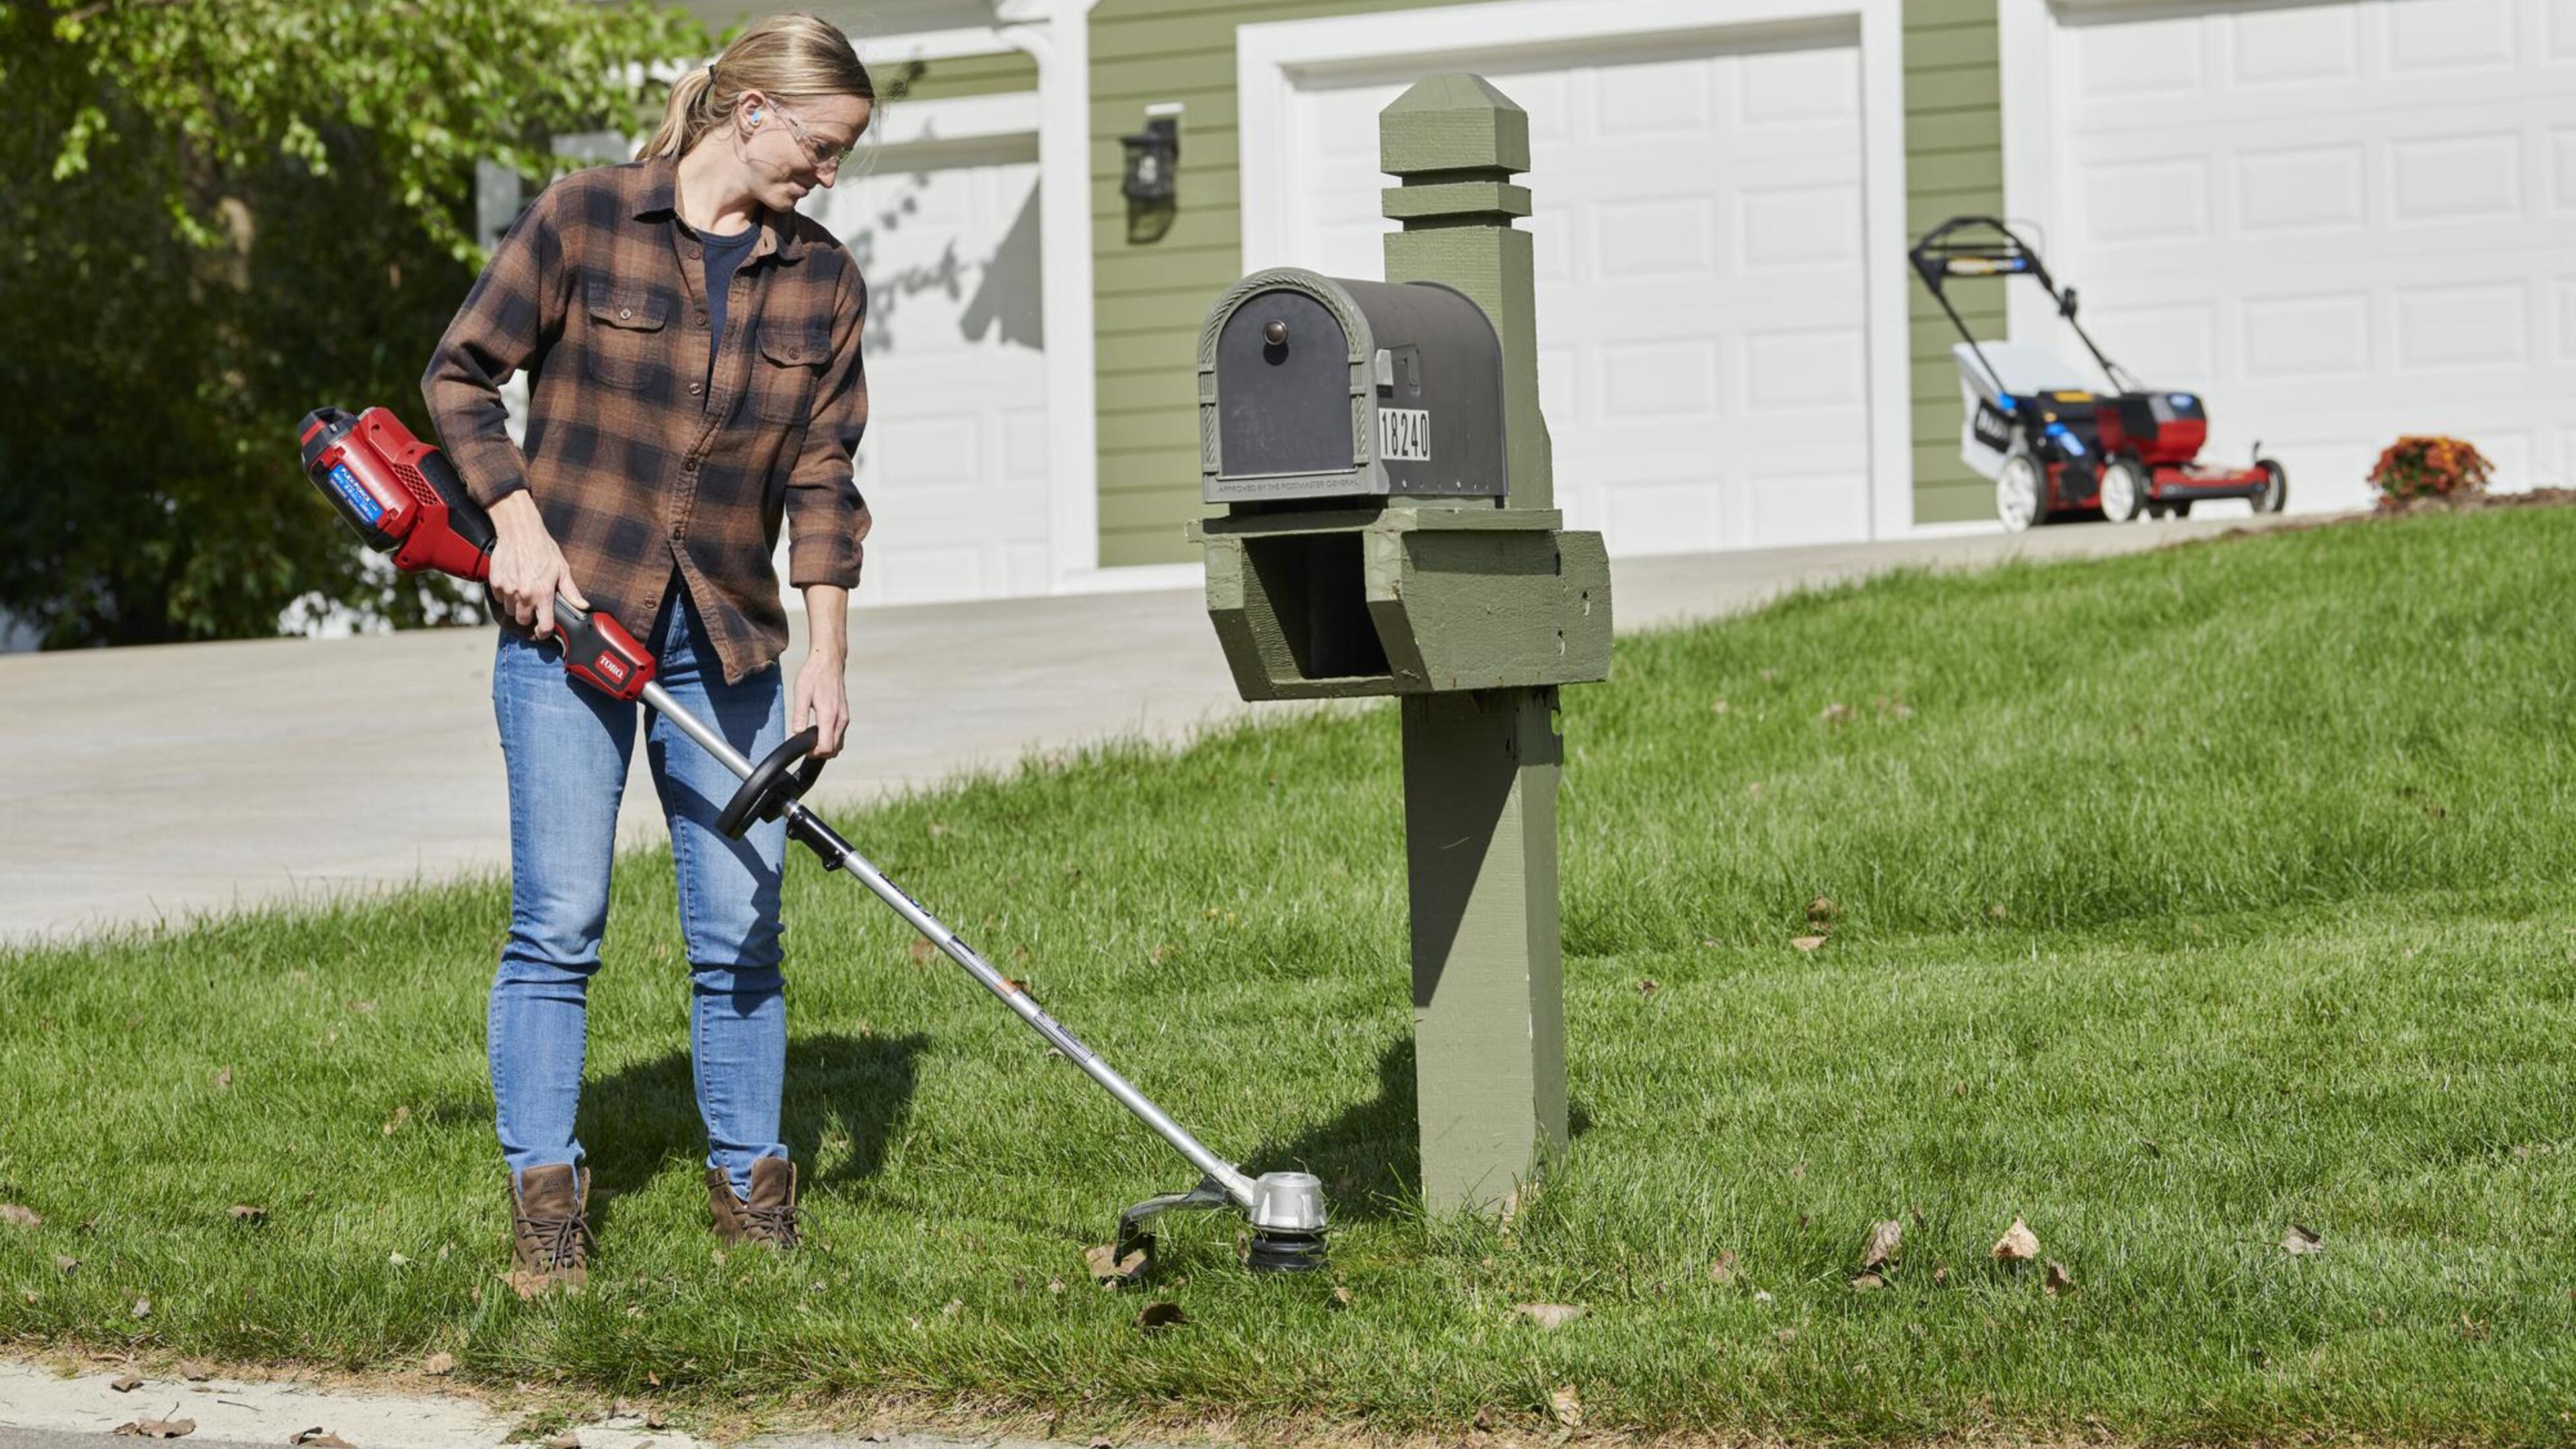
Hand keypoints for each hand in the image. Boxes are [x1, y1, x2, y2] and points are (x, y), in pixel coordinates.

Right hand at [487, 492, 585, 639]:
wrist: (520, 531)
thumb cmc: (542, 548)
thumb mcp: (562, 569)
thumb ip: (571, 591)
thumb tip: (583, 606)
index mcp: (543, 594)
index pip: (543, 626)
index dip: (544, 632)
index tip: (544, 631)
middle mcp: (524, 594)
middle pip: (523, 621)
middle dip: (528, 618)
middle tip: (533, 607)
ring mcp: (507, 589)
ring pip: (510, 611)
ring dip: (516, 606)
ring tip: (523, 592)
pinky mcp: (495, 582)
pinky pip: (499, 598)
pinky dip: (505, 595)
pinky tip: (513, 584)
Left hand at [791, 647, 849, 758]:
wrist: (828, 661)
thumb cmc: (813, 675)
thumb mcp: (801, 693)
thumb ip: (799, 714)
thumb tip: (796, 733)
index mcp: (829, 715)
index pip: (827, 747)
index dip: (814, 753)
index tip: (803, 748)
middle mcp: (840, 719)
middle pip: (834, 749)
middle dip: (820, 752)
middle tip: (805, 745)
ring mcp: (844, 717)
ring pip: (838, 743)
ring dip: (826, 746)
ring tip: (810, 737)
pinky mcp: (844, 714)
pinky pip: (839, 734)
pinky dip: (830, 738)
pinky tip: (818, 730)